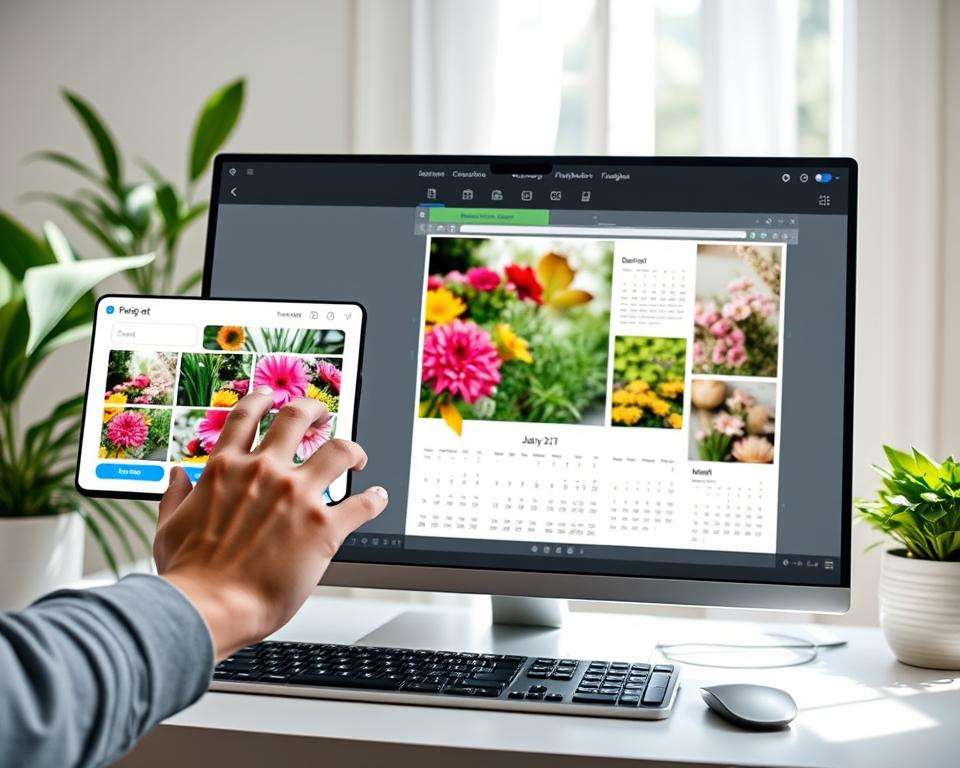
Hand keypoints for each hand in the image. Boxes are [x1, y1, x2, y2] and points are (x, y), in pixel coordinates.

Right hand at [154, 386, 386, 659]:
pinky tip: (378, 498)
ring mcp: (297, 496)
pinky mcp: (324, 527)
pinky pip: (362, 504)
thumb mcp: (168, 527)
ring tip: (357, 455)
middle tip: (322, 415)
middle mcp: (264, 472)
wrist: (207, 609)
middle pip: (297, 418)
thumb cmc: (187, 577)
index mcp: (225, 469)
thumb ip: (176, 496)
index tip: (272, 397)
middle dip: (314, 410)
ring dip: (352, 449)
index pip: (245, 416)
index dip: (262, 399)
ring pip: (339, 450)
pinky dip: (374, 499)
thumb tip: (177, 476)